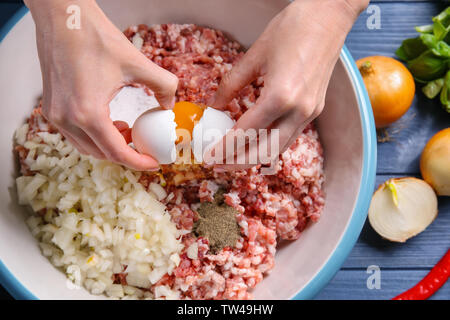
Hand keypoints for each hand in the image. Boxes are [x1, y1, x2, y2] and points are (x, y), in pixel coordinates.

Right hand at [25, 0, 177, 169]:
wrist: (64, 18)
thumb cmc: (95, 37)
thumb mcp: (138, 63)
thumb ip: (164, 85)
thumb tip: (170, 105)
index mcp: (88, 113)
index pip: (117, 153)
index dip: (138, 162)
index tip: (154, 163)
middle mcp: (67, 119)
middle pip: (101, 154)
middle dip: (126, 154)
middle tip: (144, 145)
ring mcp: (55, 115)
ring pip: (86, 147)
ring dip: (109, 146)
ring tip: (128, 131)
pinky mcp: (51, 108)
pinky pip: (74, 135)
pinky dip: (94, 136)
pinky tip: (110, 122)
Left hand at [210, 0, 367, 168]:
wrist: (328, 15)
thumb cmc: (292, 28)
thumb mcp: (254, 56)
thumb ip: (231, 85)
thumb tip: (214, 106)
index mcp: (280, 96)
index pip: (246, 133)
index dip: (224, 148)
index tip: (208, 157)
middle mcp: (298, 110)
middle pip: (265, 152)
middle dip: (239, 162)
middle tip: (218, 165)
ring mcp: (310, 112)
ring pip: (279, 148)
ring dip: (255, 157)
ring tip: (233, 158)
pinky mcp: (315, 109)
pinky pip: (289, 136)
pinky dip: (270, 144)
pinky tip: (255, 141)